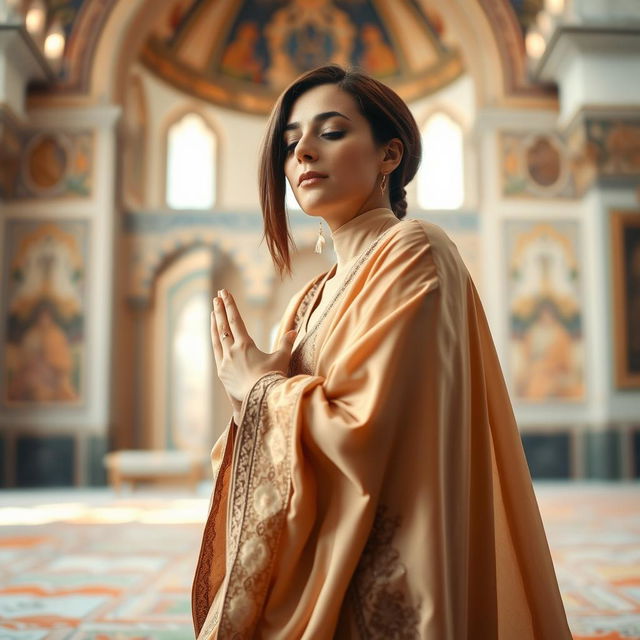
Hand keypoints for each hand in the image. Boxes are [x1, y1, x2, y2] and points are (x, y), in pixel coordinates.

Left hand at [210, 289, 296, 421]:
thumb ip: (286, 344)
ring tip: (212, 312)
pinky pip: (216, 353)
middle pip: (223, 326)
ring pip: (217, 338)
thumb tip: (293, 331)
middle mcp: (232, 351)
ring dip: (214, 324)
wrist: (260, 399)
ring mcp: (225, 362)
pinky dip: (215, 342)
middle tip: (217, 296)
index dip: (230, 305)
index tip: (225, 293)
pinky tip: (215, 338)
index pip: (235, 320)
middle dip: (220, 309)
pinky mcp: (222, 373)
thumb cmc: (273, 378)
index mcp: (245, 344)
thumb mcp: (281, 359)